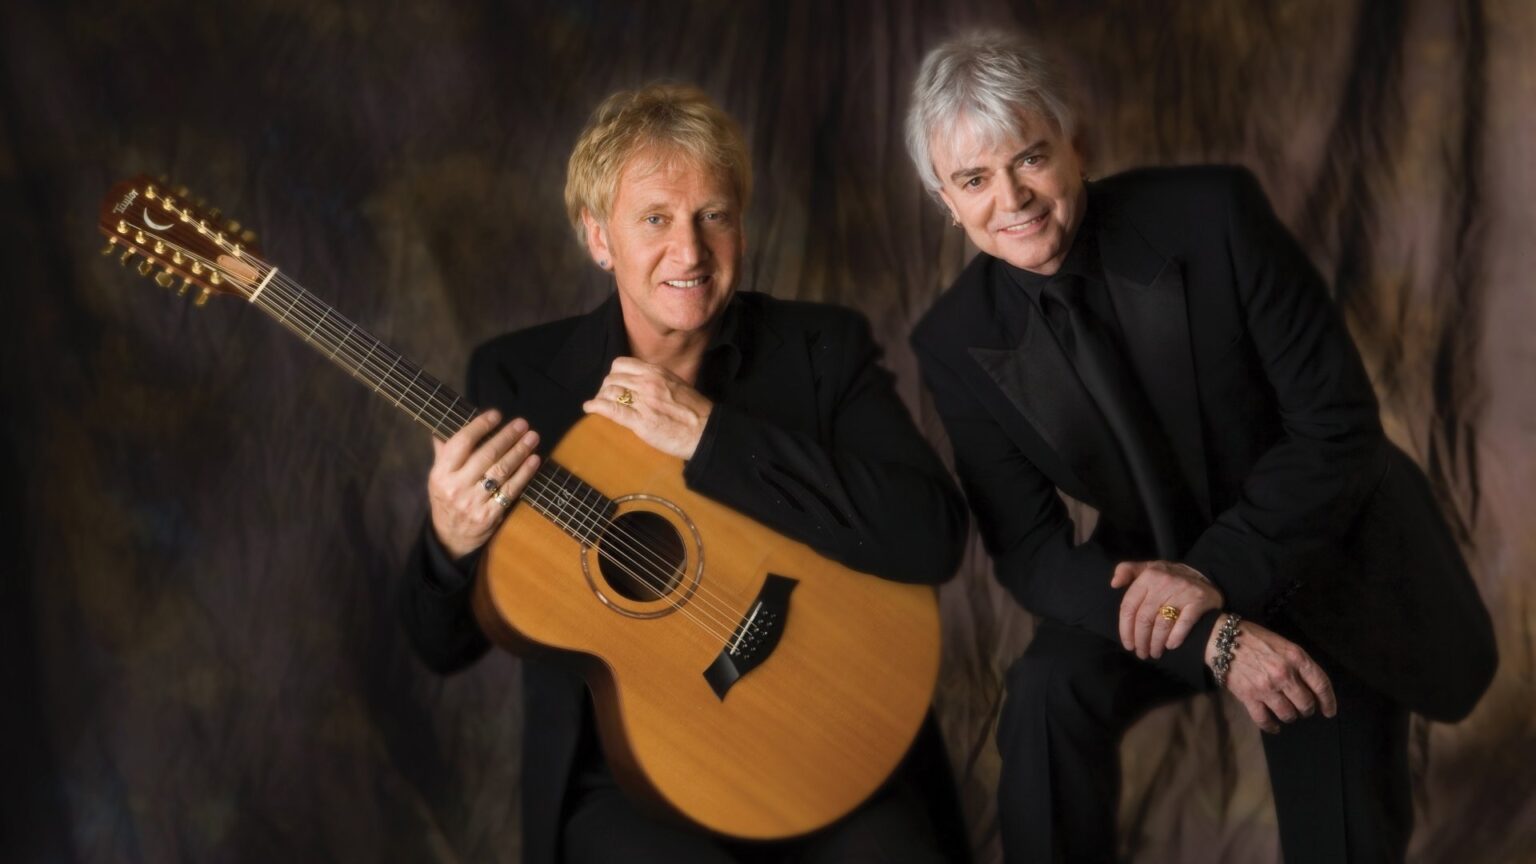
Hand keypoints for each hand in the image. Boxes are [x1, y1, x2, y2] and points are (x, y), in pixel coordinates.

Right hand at [427, 410, 541, 558]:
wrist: (450, 537)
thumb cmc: (447, 498)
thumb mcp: (438, 476)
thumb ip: (444, 451)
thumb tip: (448, 424)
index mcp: (441, 473)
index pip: (461, 443)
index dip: (479, 426)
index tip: (496, 415)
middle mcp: (455, 487)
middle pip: (486, 456)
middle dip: (507, 437)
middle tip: (522, 424)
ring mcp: (472, 502)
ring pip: (500, 471)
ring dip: (519, 452)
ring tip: (532, 437)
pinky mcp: (489, 515)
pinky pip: (510, 490)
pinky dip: (525, 474)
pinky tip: (534, 460)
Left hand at [582, 357, 713, 458]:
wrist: (706, 431)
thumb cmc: (695, 411)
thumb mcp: (676, 385)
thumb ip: (657, 381)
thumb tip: (641, 383)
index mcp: (656, 372)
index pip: (621, 364)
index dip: (613, 375)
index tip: (613, 384)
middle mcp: (647, 383)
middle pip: (611, 379)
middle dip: (605, 388)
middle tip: (606, 398)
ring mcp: (643, 401)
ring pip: (609, 392)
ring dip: (600, 398)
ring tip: (599, 406)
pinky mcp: (640, 421)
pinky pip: (611, 410)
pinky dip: (596, 407)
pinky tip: (589, 408)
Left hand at [1110, 560, 1223, 658]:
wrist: (1203, 575)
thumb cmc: (1168, 576)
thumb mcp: (1148, 568)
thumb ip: (1127, 570)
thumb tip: (1113, 583)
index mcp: (1148, 575)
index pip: (1129, 606)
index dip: (1125, 629)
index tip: (1128, 644)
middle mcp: (1164, 582)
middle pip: (1144, 618)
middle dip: (1141, 640)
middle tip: (1141, 653)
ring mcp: (1182, 591)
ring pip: (1162, 624)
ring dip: (1156, 643)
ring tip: (1154, 653)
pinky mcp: (1199, 600)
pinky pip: (1183, 624)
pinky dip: (1175, 637)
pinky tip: (1170, 646)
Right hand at [1209, 619, 1337, 733]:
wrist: (1222, 639)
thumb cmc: (1254, 639)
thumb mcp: (1282, 644)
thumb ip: (1298, 663)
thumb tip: (1311, 686)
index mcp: (1295, 657)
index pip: (1321, 684)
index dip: (1328, 701)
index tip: (1329, 711)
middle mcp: (1283, 674)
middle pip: (1305, 703)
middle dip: (1306, 709)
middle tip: (1303, 709)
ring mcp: (1266, 687)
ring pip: (1288, 714)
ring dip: (1290, 716)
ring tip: (1287, 712)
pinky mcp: (1249, 696)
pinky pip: (1264, 720)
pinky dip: (1271, 726)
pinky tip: (1274, 726)